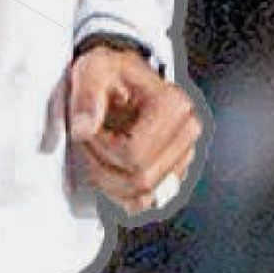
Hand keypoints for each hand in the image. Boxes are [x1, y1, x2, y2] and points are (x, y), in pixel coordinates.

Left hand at [66, 42, 201, 215]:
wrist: (120, 79)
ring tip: (99, 151)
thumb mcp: (92, 70)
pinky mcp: (175, 173)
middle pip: (141, 180)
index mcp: (174, 105)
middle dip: (103, 166)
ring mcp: (184, 155)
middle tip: (90, 140)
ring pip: (143, 197)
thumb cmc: (109, 73)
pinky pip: (146, 202)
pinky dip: (121, 193)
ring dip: (109, 181)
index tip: (88, 128)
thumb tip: (85, 129)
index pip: (134, 155)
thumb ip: (87, 95)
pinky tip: (109, 169)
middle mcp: (188, 131)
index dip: (102, 148)